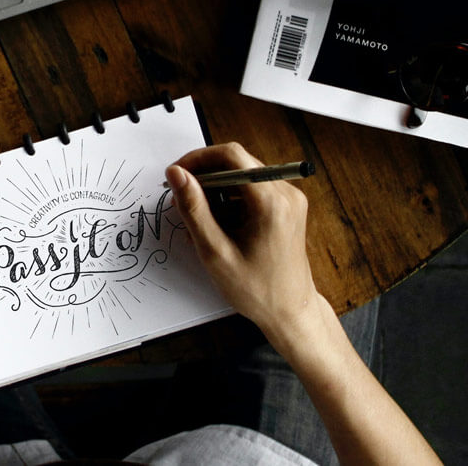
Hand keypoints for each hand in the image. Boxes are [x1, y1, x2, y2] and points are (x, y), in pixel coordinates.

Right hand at [165, 143, 325, 345]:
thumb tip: (176, 174)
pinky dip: (230, 201)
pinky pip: (252, 189)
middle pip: (237, 163)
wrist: (290, 311)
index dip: (198, 159)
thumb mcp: (215, 252)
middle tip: (182, 201)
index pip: (231, 156)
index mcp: (271, 202)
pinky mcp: (287, 206)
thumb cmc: (256, 290)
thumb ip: (193, 209)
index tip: (176, 175)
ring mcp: (289, 198)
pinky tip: (218, 227)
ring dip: (216, 191)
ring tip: (200, 223)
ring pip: (242, 176)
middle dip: (205, 177)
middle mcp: (286, 193)